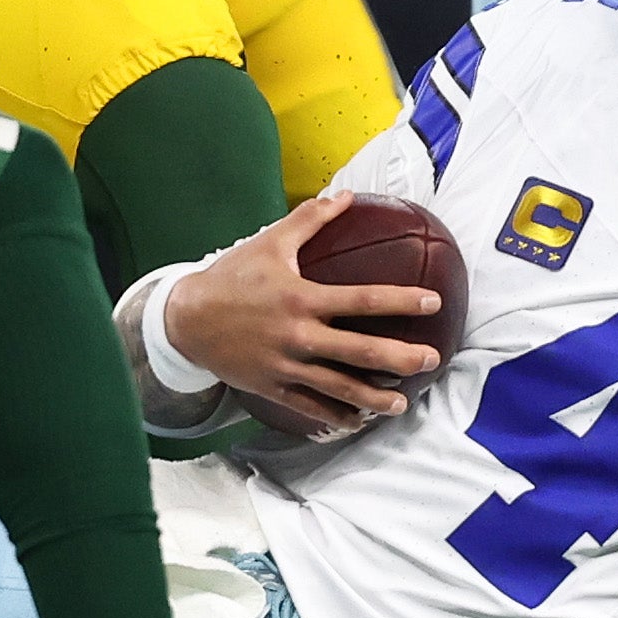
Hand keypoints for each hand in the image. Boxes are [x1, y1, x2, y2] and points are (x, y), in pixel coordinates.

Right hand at [161, 191, 443, 437]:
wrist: (185, 319)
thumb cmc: (232, 277)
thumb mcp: (270, 243)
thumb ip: (310, 219)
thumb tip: (345, 196)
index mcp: (302, 298)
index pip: (363, 299)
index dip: (401, 301)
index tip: (432, 302)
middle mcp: (298, 335)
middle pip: (360, 352)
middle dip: (400, 358)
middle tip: (430, 360)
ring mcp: (285, 365)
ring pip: (339, 388)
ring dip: (374, 399)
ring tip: (400, 404)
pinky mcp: (272, 387)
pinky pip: (310, 407)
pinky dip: (336, 417)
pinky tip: (358, 421)